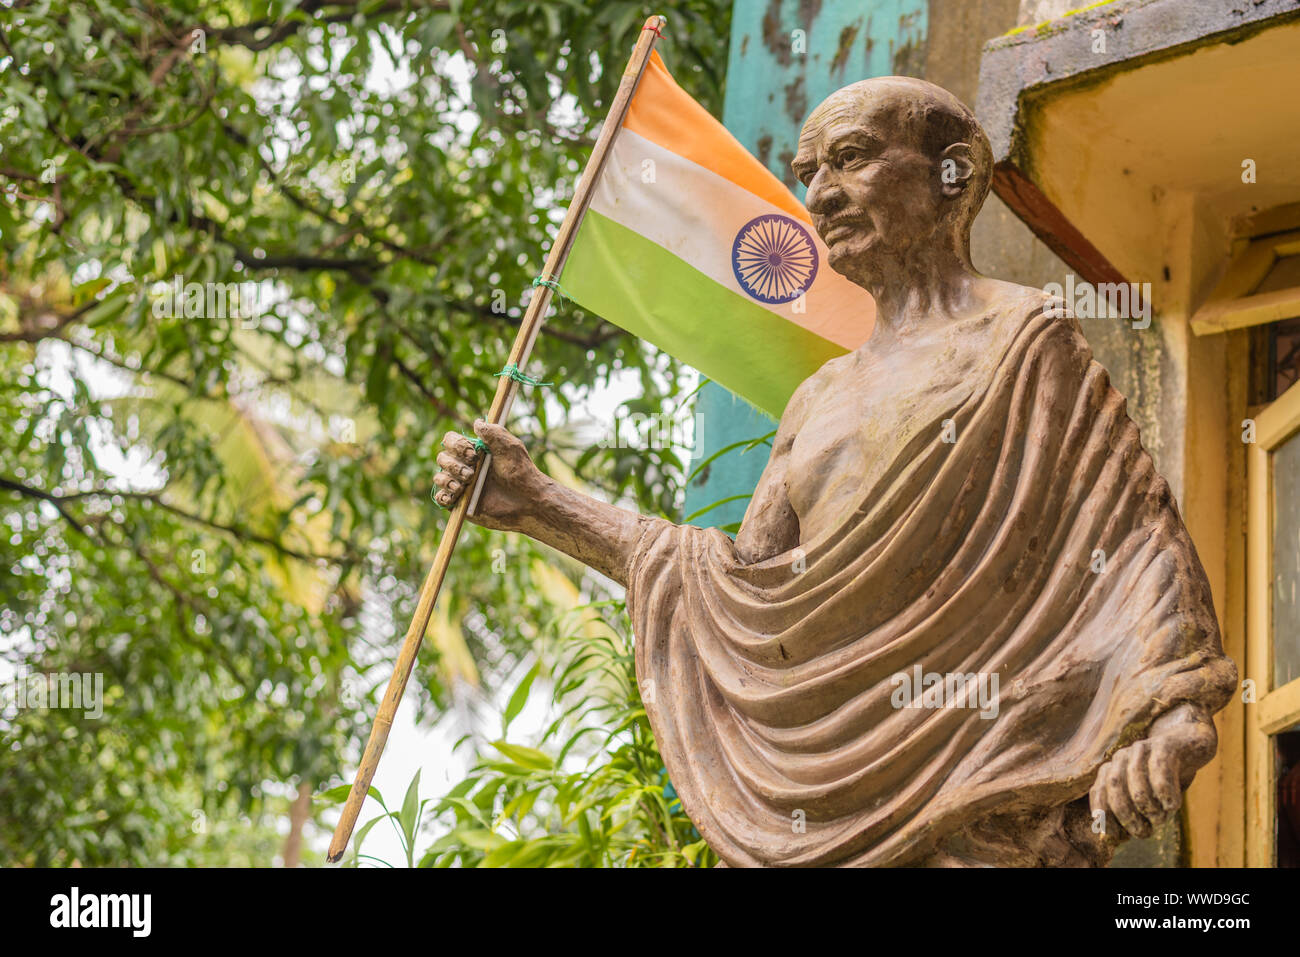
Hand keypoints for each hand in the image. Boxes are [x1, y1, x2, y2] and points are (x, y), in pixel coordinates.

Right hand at [433, 420, 543, 529]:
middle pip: (442, 458)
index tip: (473, 454)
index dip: (456, 445)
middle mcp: (464, 466)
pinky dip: (444, 496)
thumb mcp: (510, 447)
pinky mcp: (460, 504)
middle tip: (471, 473)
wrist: (527, 501)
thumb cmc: (521, 473)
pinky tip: (456, 496)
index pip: (451, 440)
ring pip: (439, 478)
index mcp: (473, 451)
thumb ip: (494, 433)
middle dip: (454, 465)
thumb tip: (477, 422)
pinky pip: (441, 498)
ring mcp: (461, 485)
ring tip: (464, 485)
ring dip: (449, 480)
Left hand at [1089, 703, 1216, 838]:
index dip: (1104, 814)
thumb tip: (1119, 836)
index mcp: (1112, 769)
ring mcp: (1141, 748)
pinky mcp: (1164, 744)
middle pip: (1114, 785)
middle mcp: (1121, 757)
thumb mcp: (1146, 794)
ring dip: (1146, 805)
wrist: (1189, 744)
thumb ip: (1133, 811)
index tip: (1116, 834)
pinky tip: (1172, 806)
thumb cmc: (1165, 776)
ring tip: (1160, 819)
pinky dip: (1164, 790)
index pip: (1099, 791)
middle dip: (1126, 813)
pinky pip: (1160, 767)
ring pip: (1136, 778)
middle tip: (1143, 832)